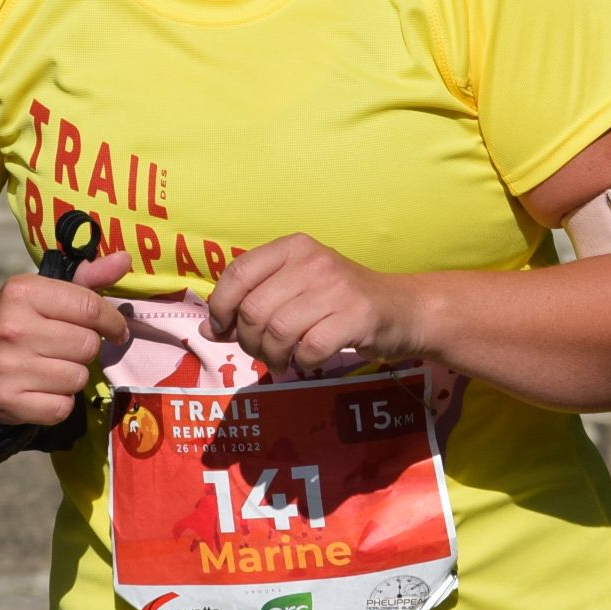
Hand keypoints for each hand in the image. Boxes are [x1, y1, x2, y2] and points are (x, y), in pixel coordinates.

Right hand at [0, 251, 133, 425]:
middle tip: (67, 348)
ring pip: (78, 378)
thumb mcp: (41, 292)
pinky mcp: (7, 402)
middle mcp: (13, 329)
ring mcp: (8, 368)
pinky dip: (59, 402)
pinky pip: (62, 408)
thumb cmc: (12, 319)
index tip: (115, 330)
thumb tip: (126, 260)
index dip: (112, 321)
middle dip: (85, 349)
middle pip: (88, 345)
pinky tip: (41, 389)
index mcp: (22, 292)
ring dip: (72, 376)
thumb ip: (87, 278)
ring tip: (50, 367)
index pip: (90, 307)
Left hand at [203, 235, 425, 377]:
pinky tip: (307, 360)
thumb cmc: (340, 300)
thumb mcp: (296, 288)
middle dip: (248, 341)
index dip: (220, 307)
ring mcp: (336, 288)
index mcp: (293, 247)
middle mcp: (313, 261)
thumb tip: (207, 328)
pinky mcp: (355, 317)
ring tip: (281, 362)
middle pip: (254, 309)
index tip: (221, 330)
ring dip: (272, 356)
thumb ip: (253, 302)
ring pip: (277, 331)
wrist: (403, 309)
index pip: (238, 273)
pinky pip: (309, 348)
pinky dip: (302, 361)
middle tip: (261, 353)